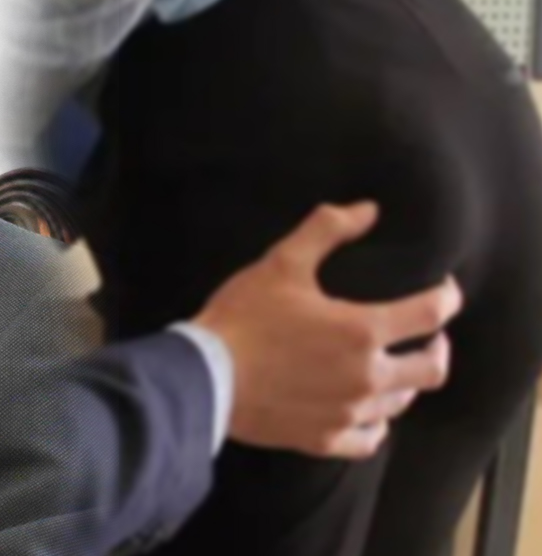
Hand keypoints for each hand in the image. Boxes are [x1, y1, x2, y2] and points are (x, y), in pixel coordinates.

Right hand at [193, 203, 459, 458]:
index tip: (441, 289)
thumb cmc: (243, 318)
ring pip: (401, 403)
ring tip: (391, 367)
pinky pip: (370, 439)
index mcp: (362, 331)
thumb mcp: (281, 263)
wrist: (204, 377)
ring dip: (404, 382)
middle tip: (427, 335)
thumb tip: (367, 210)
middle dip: (437, 347)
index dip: (446, 297)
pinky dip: (375, 423)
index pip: (431, 314)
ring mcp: (347, 413)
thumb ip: (326, 230)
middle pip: (433, 369)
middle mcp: (366, 377)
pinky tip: (365, 410)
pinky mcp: (324, 439)